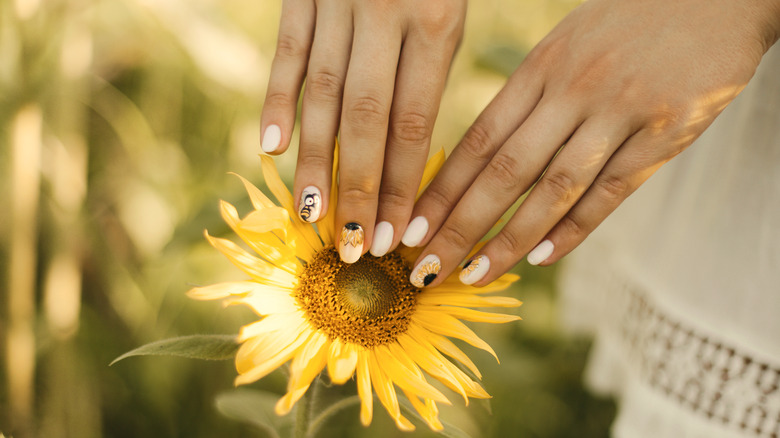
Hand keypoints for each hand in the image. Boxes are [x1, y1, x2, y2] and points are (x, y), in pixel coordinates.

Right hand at [259, 0, 465, 263]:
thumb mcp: (452, 1)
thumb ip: (429, 62)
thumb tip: (410, 146)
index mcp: (438, 21)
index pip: (416, 123)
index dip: (405, 184)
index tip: (400, 236)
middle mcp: (386, 13)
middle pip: (368, 121)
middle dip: (362, 190)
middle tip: (356, 248)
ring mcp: (338, 1)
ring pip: (323, 95)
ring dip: (315, 160)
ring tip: (311, 214)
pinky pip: (287, 49)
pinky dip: (277, 98)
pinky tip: (270, 145)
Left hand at [406, 0, 779, 287]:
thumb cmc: (631, 21)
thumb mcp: (567, 45)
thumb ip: (531, 96)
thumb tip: (485, 152)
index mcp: (542, 68)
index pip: (479, 140)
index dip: (442, 189)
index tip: (411, 227)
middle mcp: (573, 91)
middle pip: (505, 171)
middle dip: (460, 226)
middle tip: (426, 268)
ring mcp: (619, 113)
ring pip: (553, 189)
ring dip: (509, 239)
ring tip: (474, 275)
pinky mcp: (665, 134)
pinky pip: (612, 191)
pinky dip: (574, 228)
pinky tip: (542, 257)